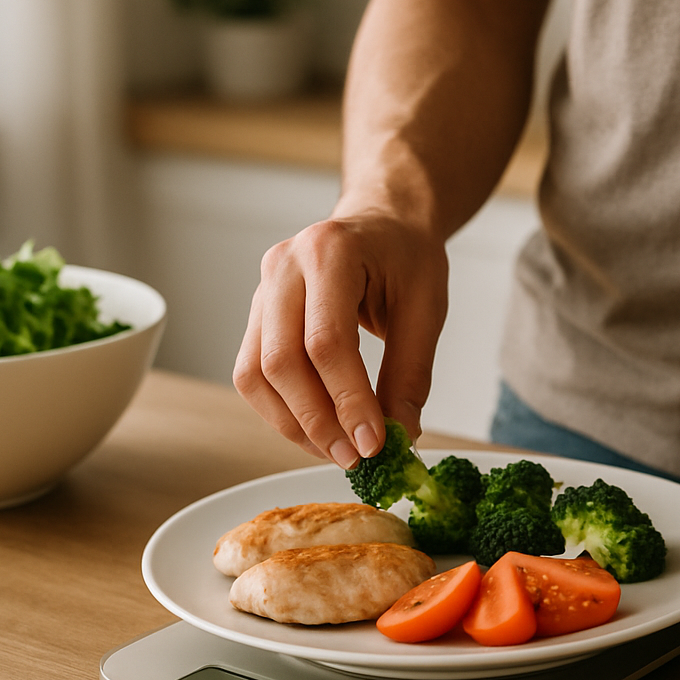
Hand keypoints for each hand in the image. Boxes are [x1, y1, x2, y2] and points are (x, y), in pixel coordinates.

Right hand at [232, 208, 447, 467]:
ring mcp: (261, 290)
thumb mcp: (426, 306)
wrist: (382, 222)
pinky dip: (281, 411)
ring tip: (337, 450)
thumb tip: (399, 436)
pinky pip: (253, 374)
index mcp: (330, 252)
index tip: (374, 443)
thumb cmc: (405, 256)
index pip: (327, 341)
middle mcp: (283, 267)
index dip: (348, 400)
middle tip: (355, 457)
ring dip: (293, 424)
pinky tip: (317, 430)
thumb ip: (411, 372)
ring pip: (255, 374)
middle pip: (282, 362)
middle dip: (318, 421)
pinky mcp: (256, 315)